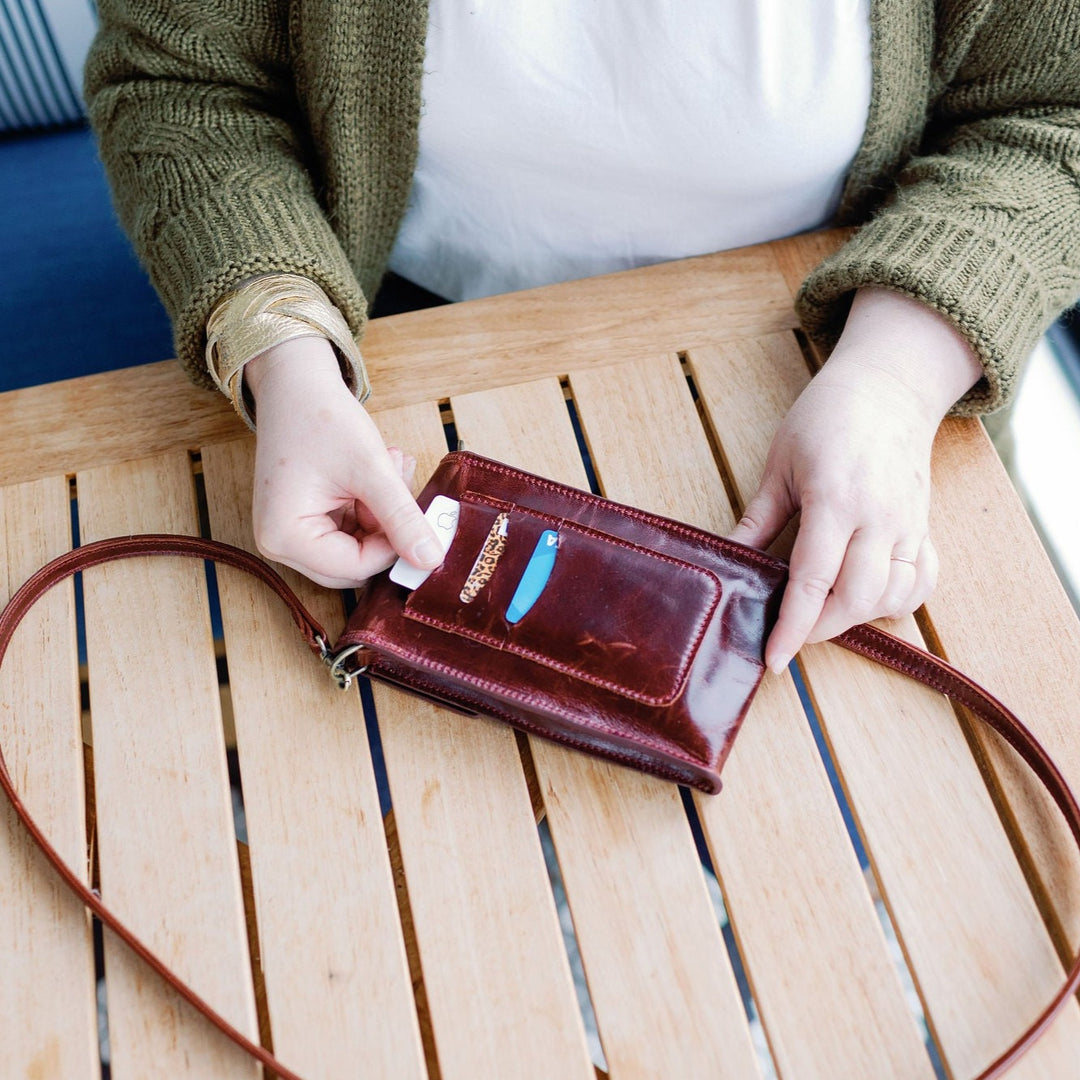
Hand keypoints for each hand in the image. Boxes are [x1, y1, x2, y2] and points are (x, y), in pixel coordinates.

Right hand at [244, 336, 442, 587]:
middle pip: (355, 565)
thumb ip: (402, 518)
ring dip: (384, 514)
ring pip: (358, 548)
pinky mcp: (306, 521)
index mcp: (285, 536)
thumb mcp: (371, 469)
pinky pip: (352, 531)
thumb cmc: (321, 418)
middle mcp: (280, 543)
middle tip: (403, 483)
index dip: (394, 547)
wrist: (295, 383)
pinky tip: (381, 470)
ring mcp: (291, 534)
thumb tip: (431, 561)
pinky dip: (374, 506)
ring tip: (391, 465)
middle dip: (388, 529)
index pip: (356, 567)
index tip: (419, 514)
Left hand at [729, 287, 984, 671]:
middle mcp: (879, 518)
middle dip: (820, 628)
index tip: (774, 659)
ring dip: (856, 616)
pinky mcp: (925, 527)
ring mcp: (909, 524)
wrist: (887, 386)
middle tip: (790, 631)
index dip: (792, 627)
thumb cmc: (825, 418)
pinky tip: (867, 598)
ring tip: (822, 610)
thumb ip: (757, 521)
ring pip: (892, 597)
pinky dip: (896, 602)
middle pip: (856, 599)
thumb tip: (726, 564)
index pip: (813, 581)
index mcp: (835, 500)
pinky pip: (921, 583)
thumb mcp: (779, 465)